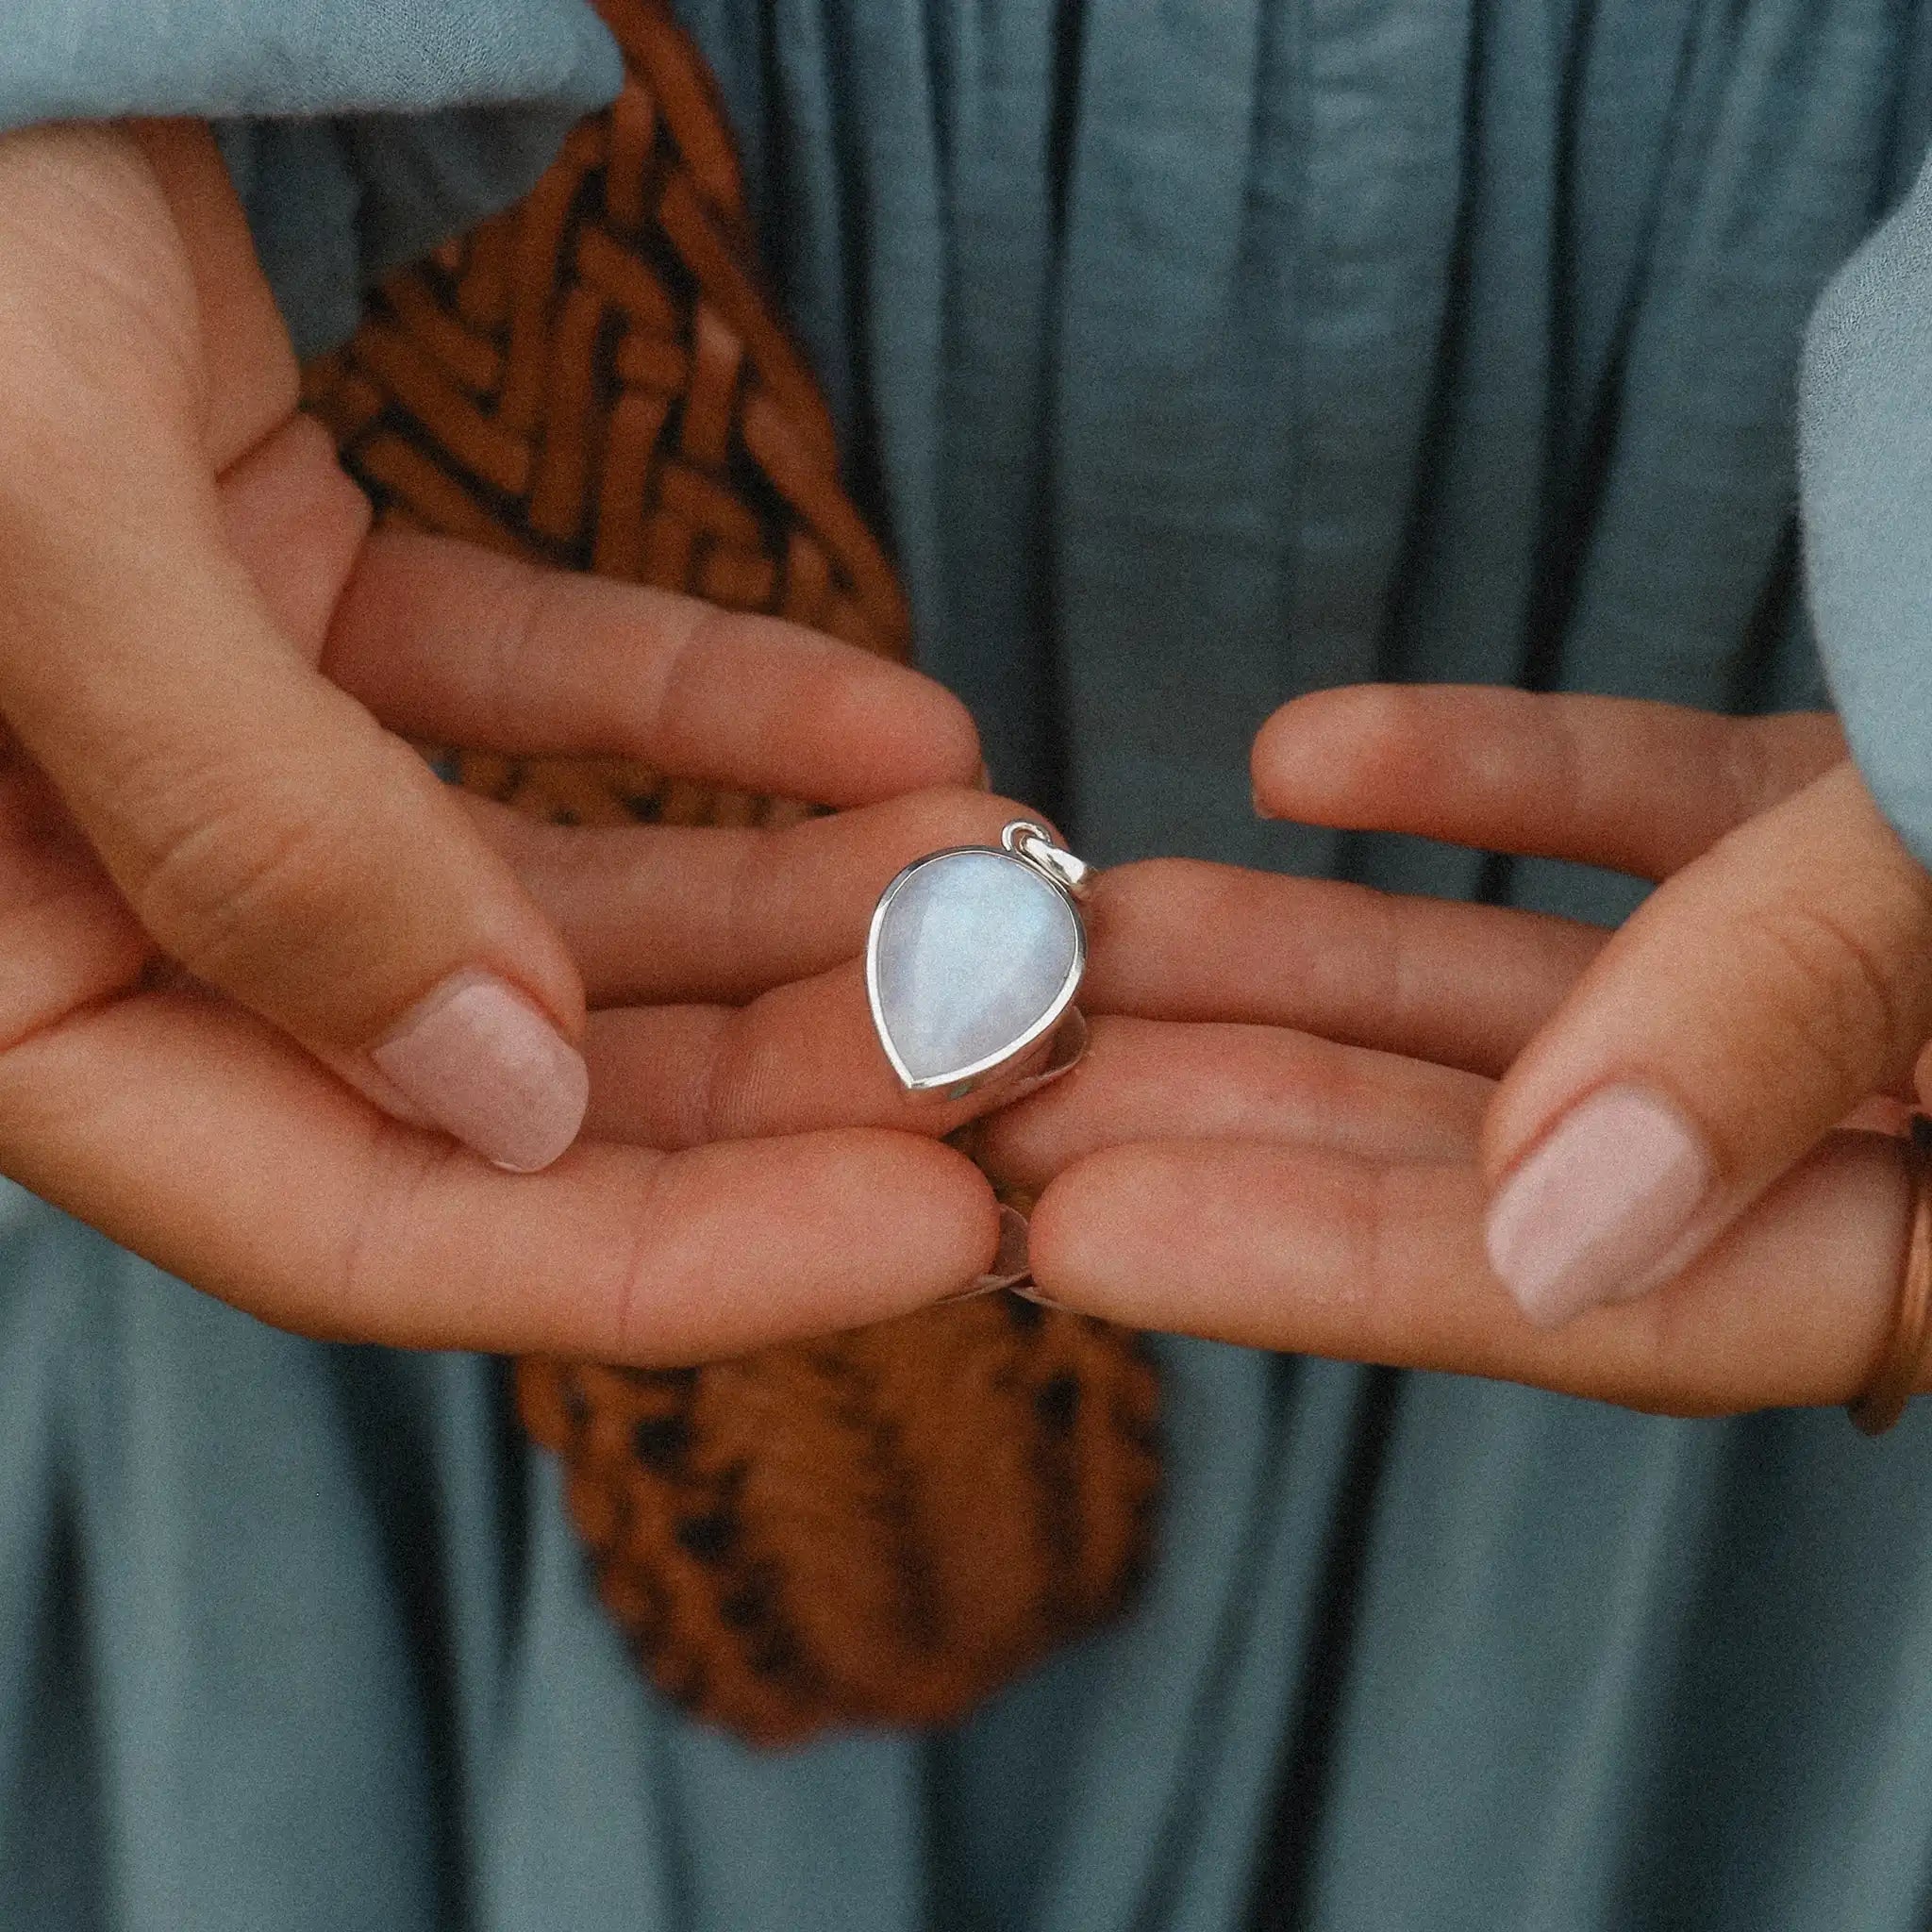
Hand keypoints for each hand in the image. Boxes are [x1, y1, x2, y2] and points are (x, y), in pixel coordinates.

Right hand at [0, 120, 1016, 1356]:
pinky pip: (545, 689)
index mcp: (3, 979)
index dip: (665, 1256)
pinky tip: (902, 729)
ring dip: (796, 894)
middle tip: (1019, 1025)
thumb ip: (263, 839)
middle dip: (787, 1065)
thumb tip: (508, 1093)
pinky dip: (720, 703)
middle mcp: (108, 895)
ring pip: (556, 893)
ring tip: (1003, 869)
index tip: (930, 1218)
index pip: (367, 1218)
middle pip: (512, 1072)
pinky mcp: (302, 598)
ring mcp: (217, 747)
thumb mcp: (43, 535)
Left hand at [974, 687, 1929, 1416]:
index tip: (1072, 1234)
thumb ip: (1791, 1024)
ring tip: (1089, 931)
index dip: (1314, 1271)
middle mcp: (1878, 1138)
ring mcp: (1850, 976)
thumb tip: (1552, 1221)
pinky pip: (1642, 815)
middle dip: (1237, 1115)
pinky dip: (1478, 782)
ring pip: (1530, 990)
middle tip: (1003, 1086)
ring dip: (1301, 956)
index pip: (1588, 1303)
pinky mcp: (1845, 825)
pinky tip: (1293, 761)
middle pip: (1502, 1157)